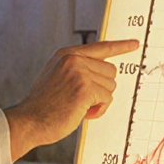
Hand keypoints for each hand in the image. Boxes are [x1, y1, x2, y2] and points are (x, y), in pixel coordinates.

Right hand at [3, 39, 138, 159]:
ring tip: (79, 107)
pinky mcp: (85, 89)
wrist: (29, 120)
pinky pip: (107, 99)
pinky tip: (82, 113)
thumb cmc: (43, 105)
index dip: (120, 46)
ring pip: (111, 86)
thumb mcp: (57, 77)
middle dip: (102, 88)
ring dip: (99, 101)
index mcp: (67, 54)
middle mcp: (73, 59)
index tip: (134, 43)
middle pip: (111, 71)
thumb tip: (105, 74)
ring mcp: (79, 73)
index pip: (100, 47)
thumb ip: (76, 69)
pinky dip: (99, 110)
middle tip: (82, 100)